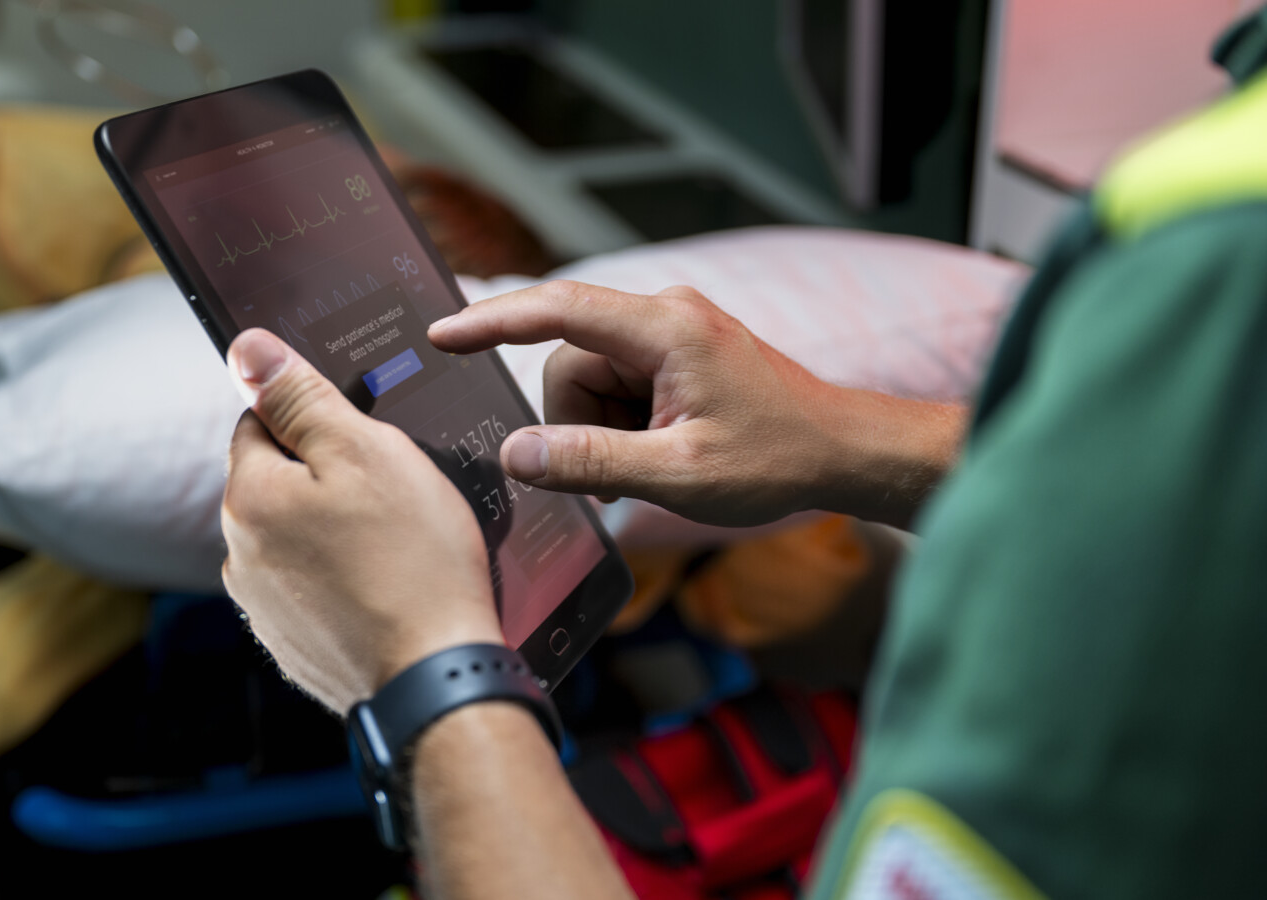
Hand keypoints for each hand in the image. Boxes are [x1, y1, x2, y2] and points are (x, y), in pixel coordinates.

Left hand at [222, 328, 503, 713]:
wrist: (437, 678)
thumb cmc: (413, 561)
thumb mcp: (366, 452)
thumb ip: (300, 398)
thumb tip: (246, 349)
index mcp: (249, 498)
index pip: (261, 423)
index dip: (315, 418)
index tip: (363, 434)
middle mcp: (240, 555)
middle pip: (278, 483)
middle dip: (326, 477)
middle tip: (393, 492)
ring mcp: (264, 608)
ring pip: (296, 538)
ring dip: (334, 531)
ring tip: (396, 546)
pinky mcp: (293, 646)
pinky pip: (314, 589)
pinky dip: (344, 582)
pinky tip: (389, 587)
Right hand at [428, 280, 962, 527]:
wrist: (842, 452)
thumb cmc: (778, 458)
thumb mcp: (680, 474)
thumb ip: (591, 463)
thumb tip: (515, 455)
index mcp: (665, 329)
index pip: (556, 310)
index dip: (492, 322)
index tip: (442, 335)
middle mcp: (664, 315)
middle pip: (568, 363)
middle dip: (578, 424)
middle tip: (625, 472)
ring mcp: (670, 332)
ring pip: (587, 380)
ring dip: (603, 430)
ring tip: (657, 462)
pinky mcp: (674, 353)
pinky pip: (615, 386)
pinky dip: (621, 426)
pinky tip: (659, 452)